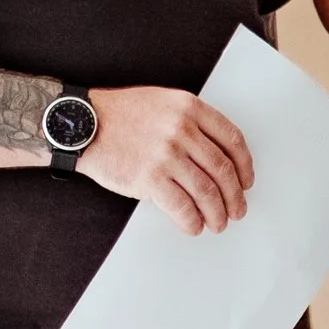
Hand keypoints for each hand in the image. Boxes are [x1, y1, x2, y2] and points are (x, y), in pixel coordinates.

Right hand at [78, 86, 254, 231]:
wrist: (82, 124)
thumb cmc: (118, 114)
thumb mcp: (162, 103)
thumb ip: (190, 123)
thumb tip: (213, 159)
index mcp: (189, 108)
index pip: (232, 139)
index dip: (245, 165)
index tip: (246, 181)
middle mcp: (182, 130)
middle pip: (223, 170)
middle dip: (235, 196)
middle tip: (237, 210)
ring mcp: (167, 155)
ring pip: (208, 192)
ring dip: (217, 214)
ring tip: (218, 223)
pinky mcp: (150, 179)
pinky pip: (182, 207)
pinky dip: (193, 222)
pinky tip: (194, 226)